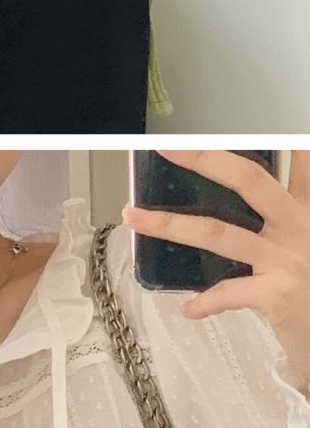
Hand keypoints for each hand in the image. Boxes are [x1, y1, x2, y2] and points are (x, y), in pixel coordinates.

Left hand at [123, 147, 309, 390]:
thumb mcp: (307, 243)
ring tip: (134, 217)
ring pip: (221, 233)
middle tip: (169, 146)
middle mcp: (298, 226)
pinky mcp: (276, 294)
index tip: (235, 118)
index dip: (276, 135)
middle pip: (249, 180)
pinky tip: (189, 309)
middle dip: (206, 159)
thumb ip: (282, 219)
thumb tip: (231, 210)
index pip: (296, 161)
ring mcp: (286, 259)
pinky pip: (229, 293)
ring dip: (171, 224)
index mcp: (306, 210)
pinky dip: (205, 302)